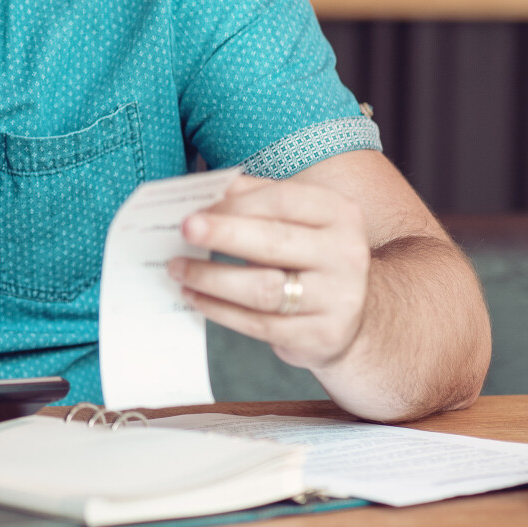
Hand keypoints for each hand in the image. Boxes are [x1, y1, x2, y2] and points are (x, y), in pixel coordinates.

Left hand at [165, 175, 371, 370]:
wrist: (350, 316)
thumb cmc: (309, 256)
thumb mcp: (297, 220)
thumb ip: (255, 199)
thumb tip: (203, 192)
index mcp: (339, 214)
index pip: (282, 200)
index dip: (235, 204)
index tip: (197, 208)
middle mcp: (346, 254)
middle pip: (273, 242)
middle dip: (222, 234)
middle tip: (183, 230)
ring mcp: (337, 298)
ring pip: (262, 288)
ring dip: (211, 277)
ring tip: (177, 268)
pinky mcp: (320, 335)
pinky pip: (258, 323)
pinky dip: (219, 310)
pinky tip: (194, 297)